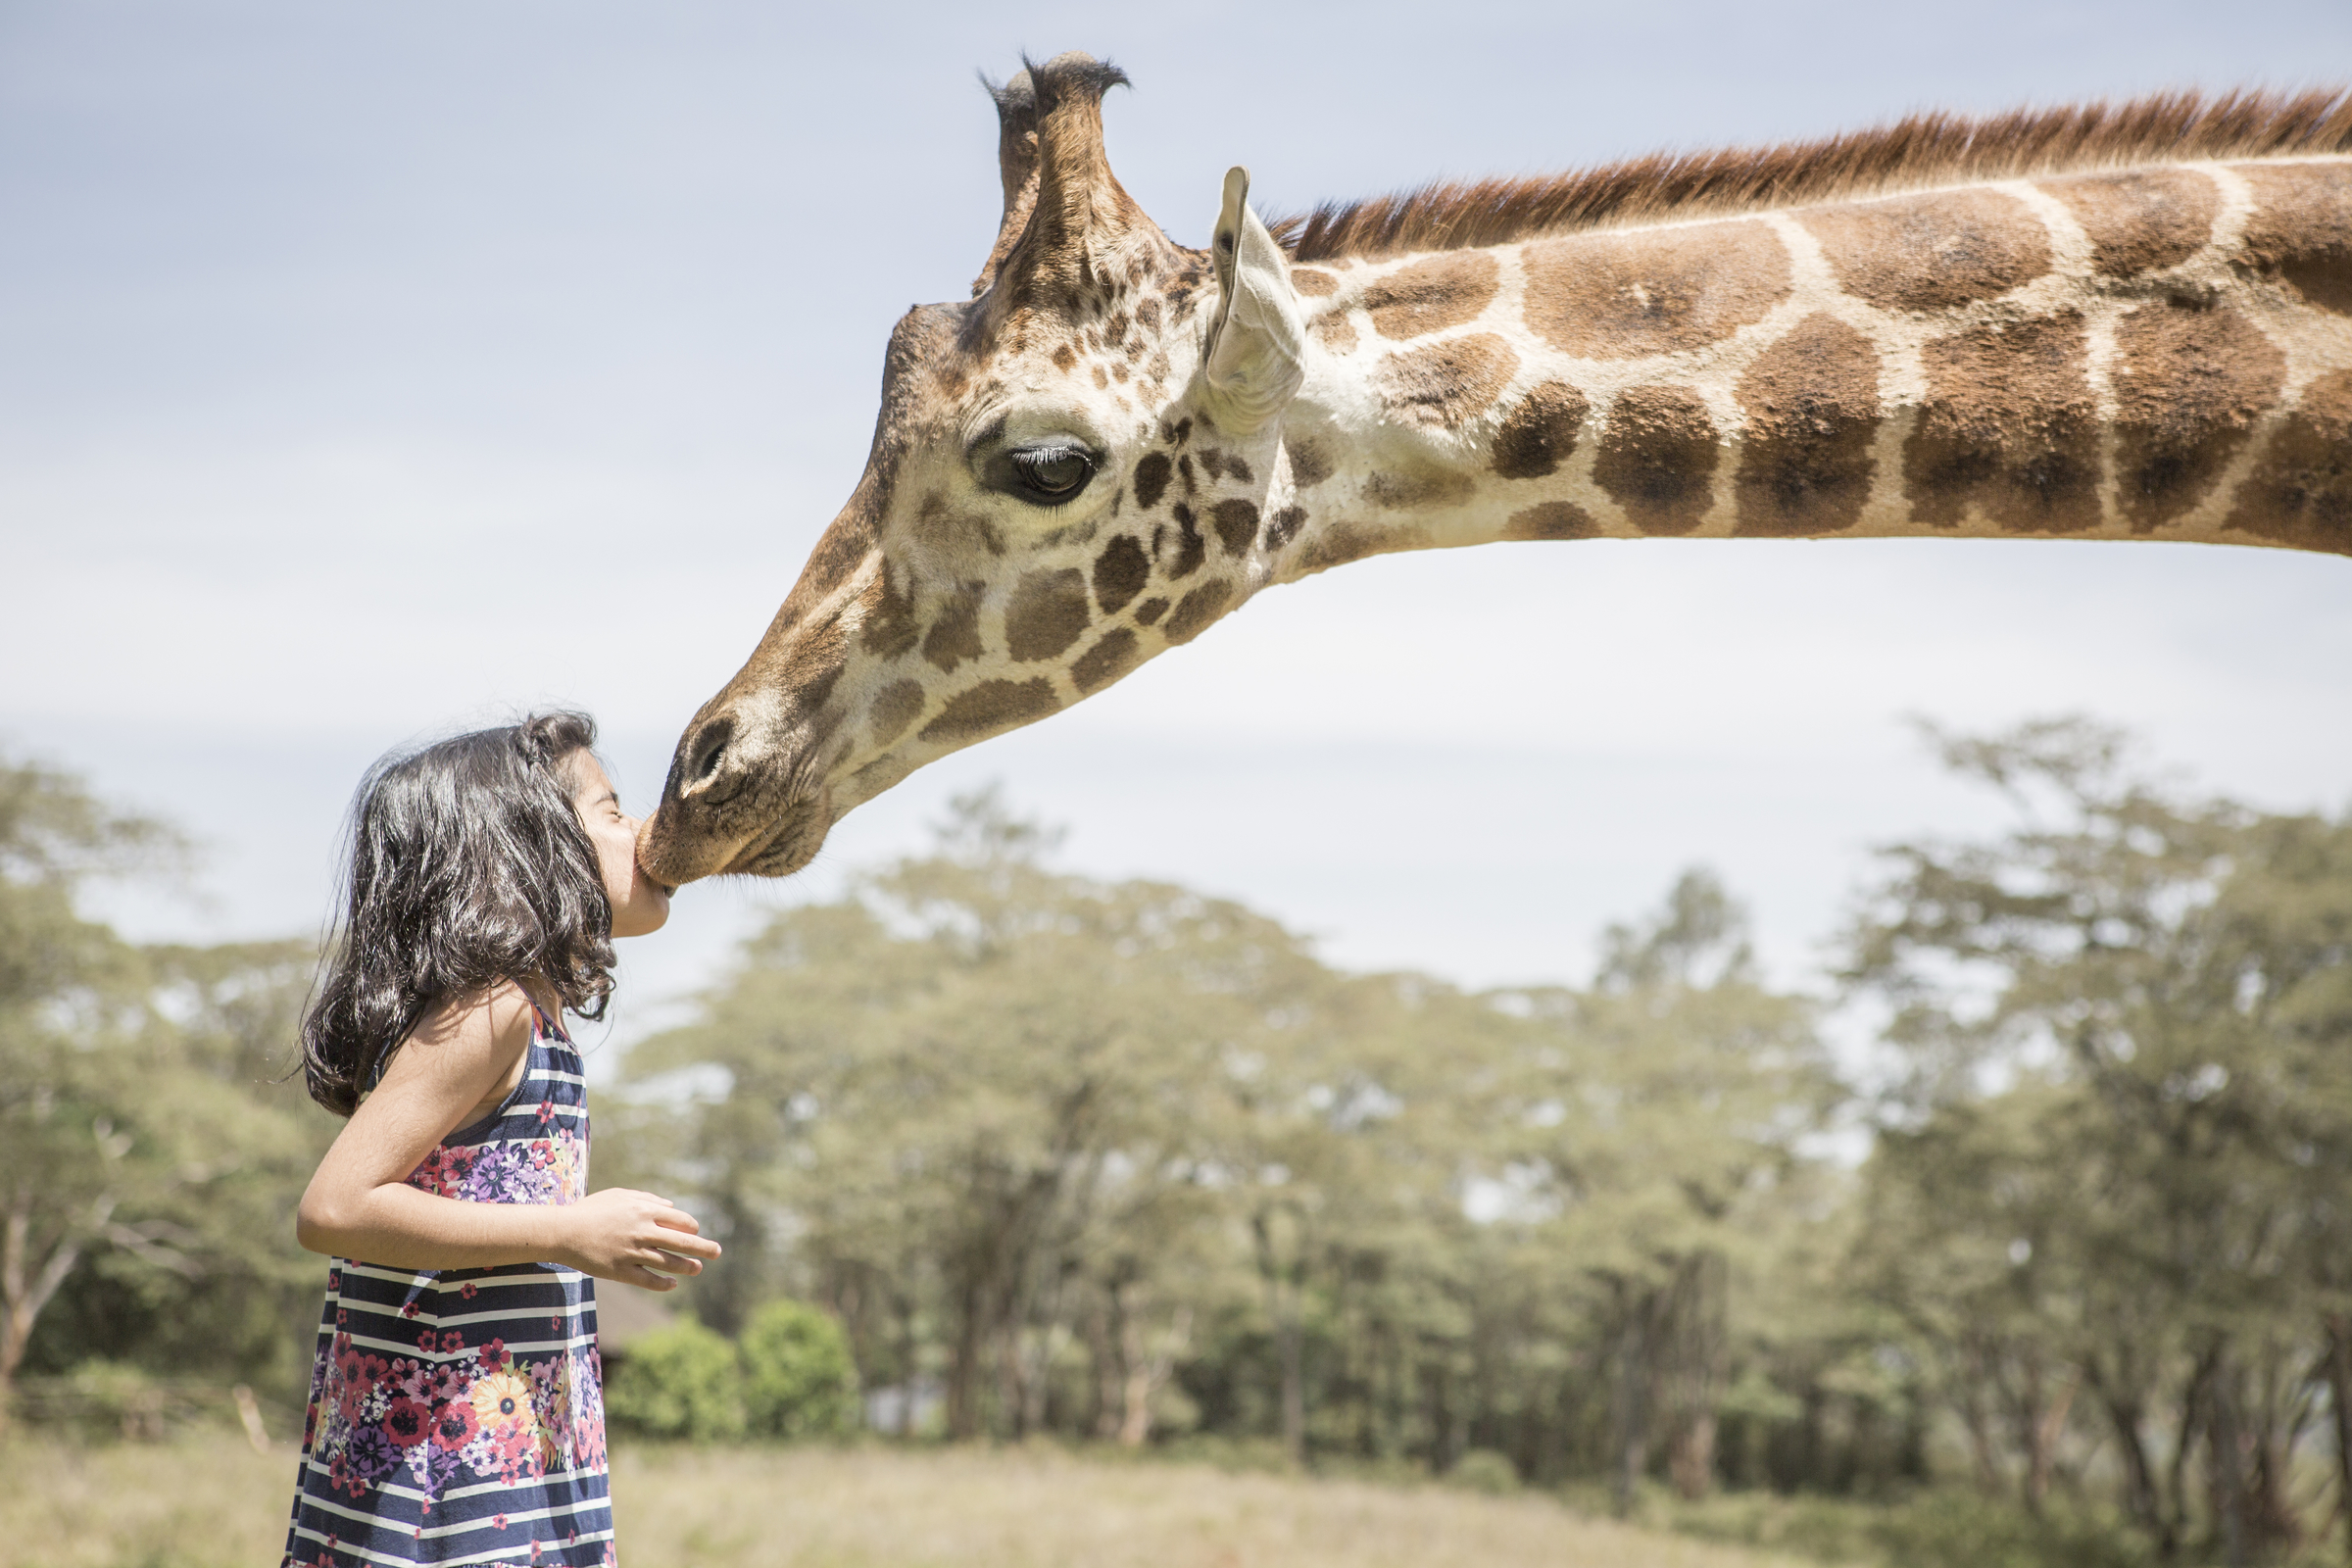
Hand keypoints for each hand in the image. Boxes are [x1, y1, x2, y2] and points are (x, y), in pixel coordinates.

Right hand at [557, 1188, 721, 1291]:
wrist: (564, 1231)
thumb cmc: (592, 1210)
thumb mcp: (620, 1195)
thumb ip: (648, 1199)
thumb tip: (671, 1206)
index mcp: (644, 1211)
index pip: (681, 1221)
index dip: (691, 1228)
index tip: (694, 1233)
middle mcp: (643, 1231)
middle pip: (682, 1242)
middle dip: (703, 1248)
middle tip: (717, 1252)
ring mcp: (633, 1252)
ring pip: (669, 1263)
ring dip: (687, 1267)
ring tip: (698, 1269)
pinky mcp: (621, 1271)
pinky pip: (648, 1280)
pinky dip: (664, 1283)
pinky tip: (673, 1284)